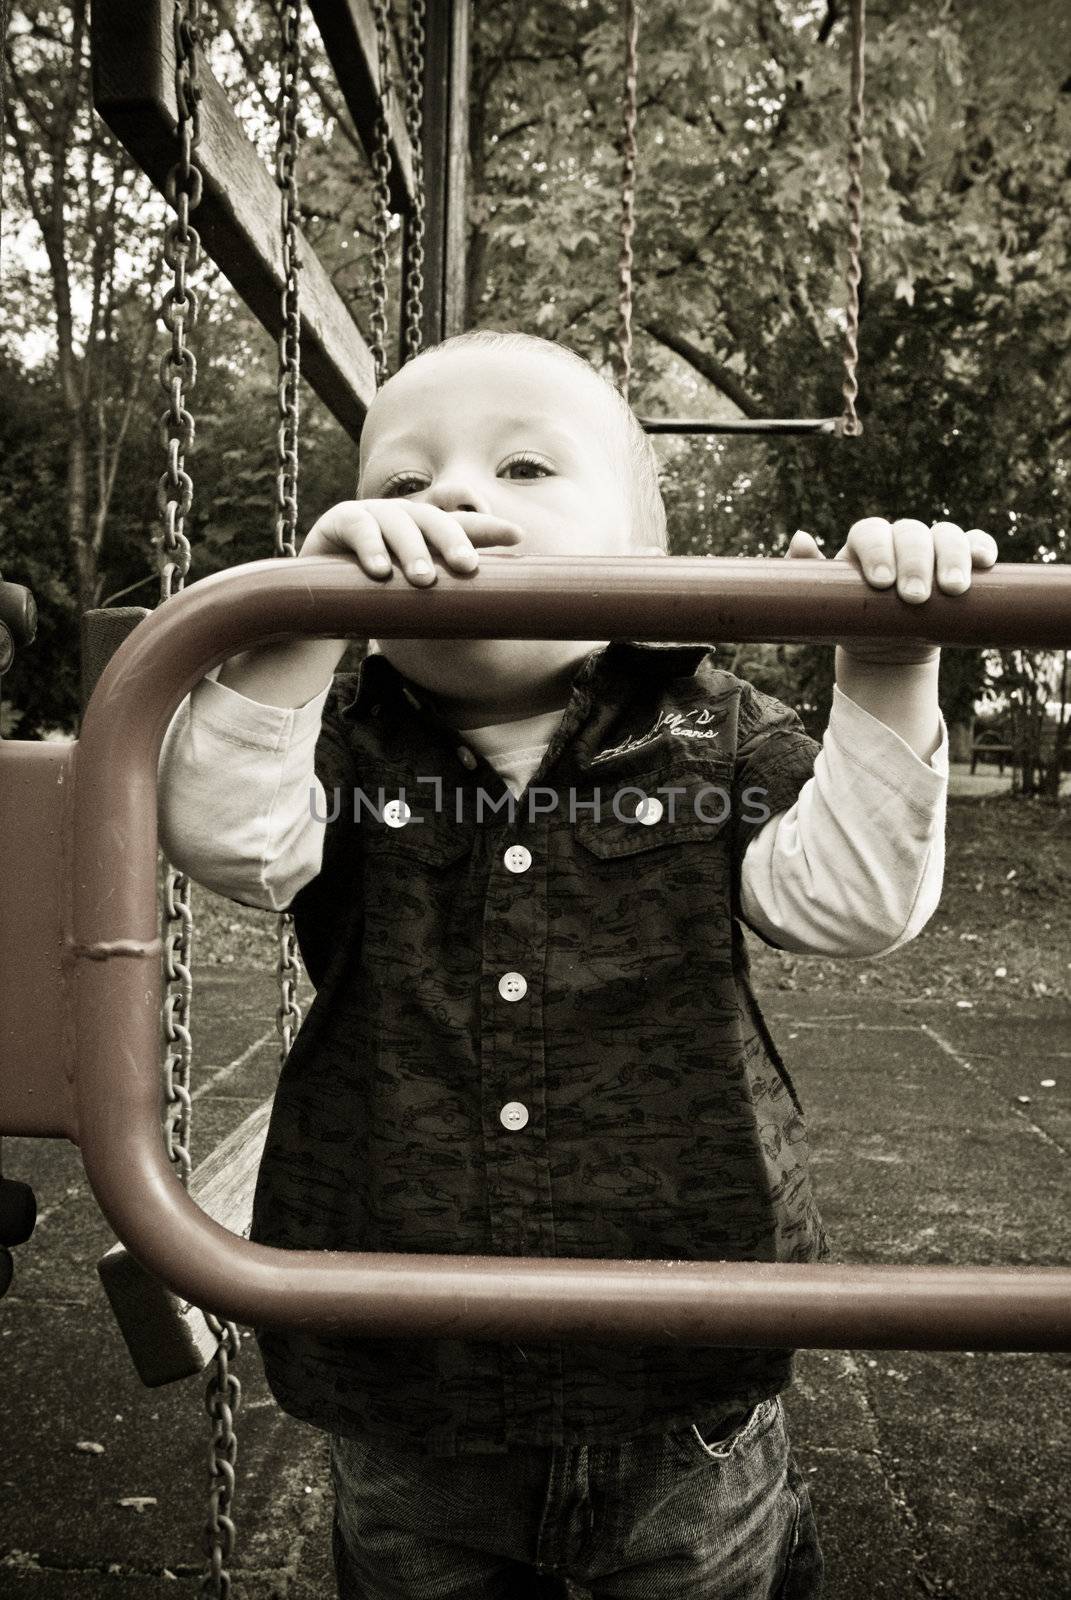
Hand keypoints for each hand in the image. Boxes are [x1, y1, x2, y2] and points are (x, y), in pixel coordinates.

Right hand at [299, 499, 522, 585]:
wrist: (318, 605)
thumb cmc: (374, 603)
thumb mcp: (413, 602)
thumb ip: (444, 603)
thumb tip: (489, 620)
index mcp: (424, 531)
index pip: (461, 523)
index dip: (488, 527)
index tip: (519, 536)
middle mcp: (402, 517)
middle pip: (433, 519)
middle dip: (453, 540)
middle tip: (469, 568)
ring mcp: (371, 514)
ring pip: (398, 522)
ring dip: (413, 550)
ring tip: (424, 581)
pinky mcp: (339, 520)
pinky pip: (358, 527)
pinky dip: (369, 547)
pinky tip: (380, 572)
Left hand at [786, 517, 998, 664]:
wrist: (886, 647)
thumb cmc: (854, 622)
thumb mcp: (829, 606)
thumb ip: (808, 576)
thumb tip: (800, 538)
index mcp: (866, 544)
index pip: (870, 532)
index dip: (876, 551)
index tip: (880, 583)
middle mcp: (900, 540)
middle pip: (911, 533)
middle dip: (915, 563)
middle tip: (914, 598)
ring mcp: (933, 549)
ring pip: (946, 535)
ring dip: (952, 558)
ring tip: (952, 590)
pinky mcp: (961, 562)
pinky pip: (975, 544)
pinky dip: (981, 549)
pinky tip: (985, 564)